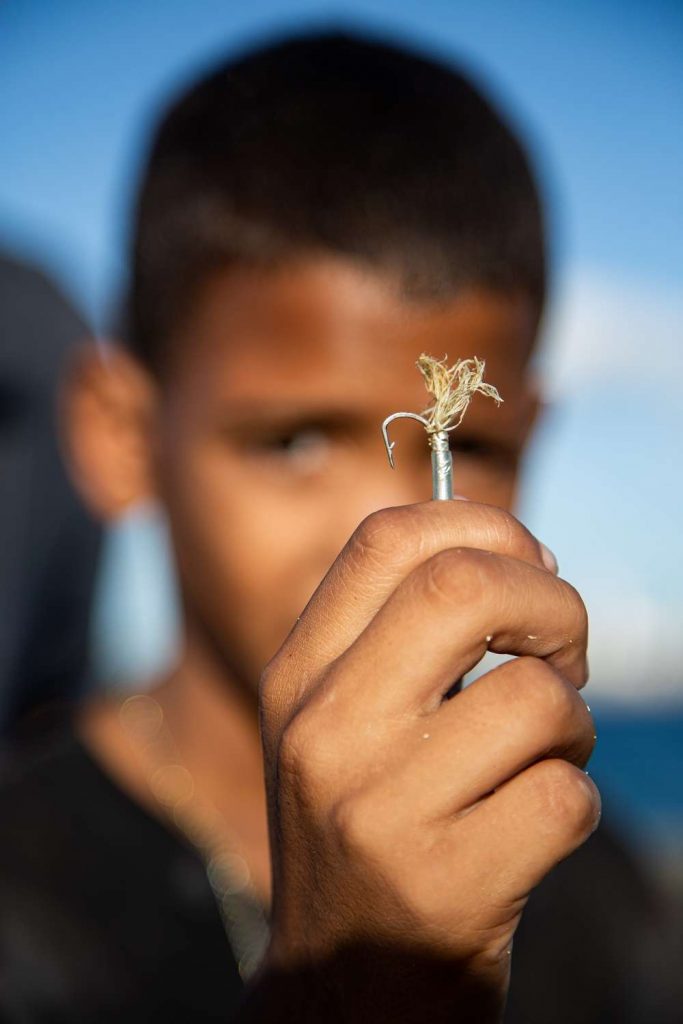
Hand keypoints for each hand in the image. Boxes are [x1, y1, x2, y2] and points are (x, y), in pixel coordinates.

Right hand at [250, 502, 598, 1022]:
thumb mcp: (341, 726)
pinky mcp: (443, 886)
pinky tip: (531, 829)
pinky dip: (572, 803)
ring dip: (573, 724)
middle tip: (565, 648)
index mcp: (297, 676)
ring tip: (545, 757)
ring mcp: (378, 809)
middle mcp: (325, 731)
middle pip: (464, 587)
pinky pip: (564, 798)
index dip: (482, 523)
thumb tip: (512, 554)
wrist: (340, 991)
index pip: (388, 539)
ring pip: (538, 700)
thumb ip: (397, 637)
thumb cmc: (366, 831)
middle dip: (553, 602)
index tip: (530, 563)